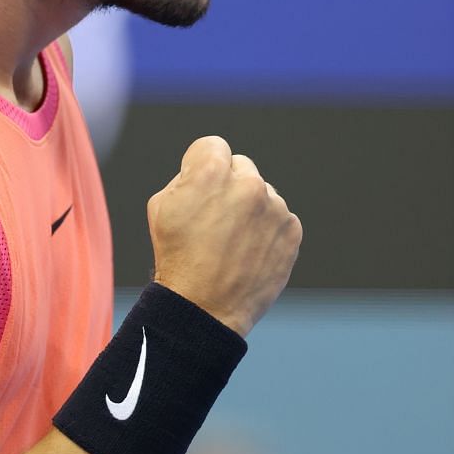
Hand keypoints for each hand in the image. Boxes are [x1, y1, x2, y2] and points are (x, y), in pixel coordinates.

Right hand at [146, 136, 301, 337]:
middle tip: (214, 219)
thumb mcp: (161, 206)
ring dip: (249, 209)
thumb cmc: (177, 256)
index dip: (200, 166)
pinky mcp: (292, 230)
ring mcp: (274, 208)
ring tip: (231, 242)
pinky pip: (279, 218)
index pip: (212, 146)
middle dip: (228, 185)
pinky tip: (248, 252)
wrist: (204, 307)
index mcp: (212, 172)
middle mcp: (248, 184)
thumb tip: (206, 170)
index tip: (198, 188)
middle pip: (240, 167)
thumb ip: (187, 177)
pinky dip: (266, 230)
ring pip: (262, 194)